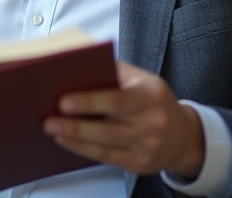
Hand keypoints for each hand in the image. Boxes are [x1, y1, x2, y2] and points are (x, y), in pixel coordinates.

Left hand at [43, 61, 204, 177]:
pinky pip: (107, 158)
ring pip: (105, 145)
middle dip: (75, 125)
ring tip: (53, 130)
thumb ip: (114, 72)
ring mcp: (148, 147)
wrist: (182, 134)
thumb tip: (77, 67)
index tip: (63, 101)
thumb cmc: (152, 99)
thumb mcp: (142, 79)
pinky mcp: (140, 164)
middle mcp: (153, 123)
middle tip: (49, 120)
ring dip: (75, 138)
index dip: (89, 102)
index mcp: (151, 95)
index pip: (117, 100)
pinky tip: (67, 142)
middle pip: (108, 128)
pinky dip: (84, 150)